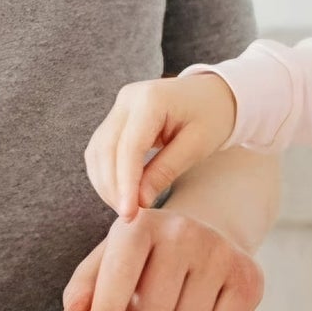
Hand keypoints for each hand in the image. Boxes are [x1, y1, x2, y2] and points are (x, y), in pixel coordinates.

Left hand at [62, 209, 264, 310]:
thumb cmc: (148, 256)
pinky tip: (203, 310)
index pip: (118, 278)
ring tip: (175, 304)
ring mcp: (221, 253)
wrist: (207, 232)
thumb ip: (84, 291)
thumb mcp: (108, 260)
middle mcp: (184, 231)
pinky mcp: (250, 278)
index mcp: (140, 225)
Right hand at [85, 74, 237, 220]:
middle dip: (112, 187)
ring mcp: (119, 107)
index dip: (125, 183)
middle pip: (105, 149)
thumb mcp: (196, 146)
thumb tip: (139, 201)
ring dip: (106, 183)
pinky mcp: (117, 117)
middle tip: (128, 216)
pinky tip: (120, 192)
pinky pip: (102, 149)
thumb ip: (166, 171)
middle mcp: (127, 99)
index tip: (129, 213)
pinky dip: (106, 173)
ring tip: (125, 208)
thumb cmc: (212, 117)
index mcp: (150, 100)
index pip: (128, 147)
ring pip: (98, 151)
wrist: (213, 94)